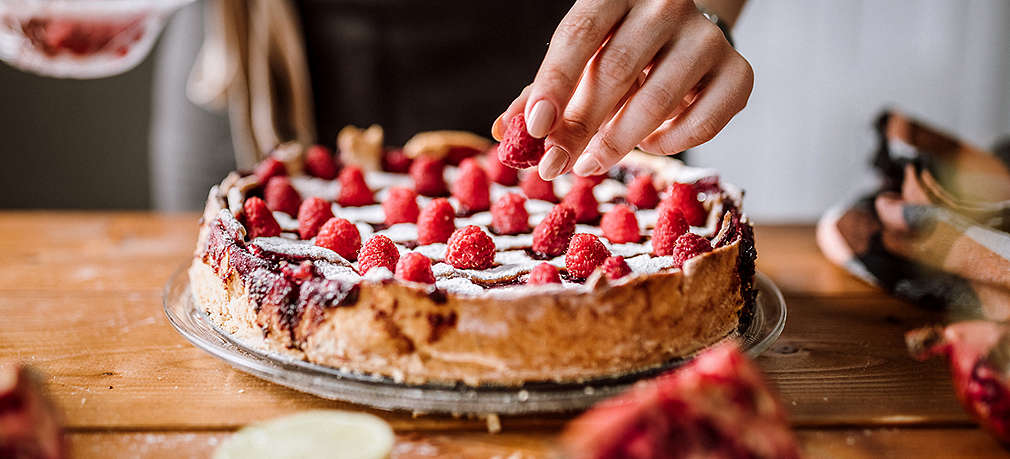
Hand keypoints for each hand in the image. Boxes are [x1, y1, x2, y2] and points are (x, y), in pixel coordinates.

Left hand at [492, 0, 752, 178]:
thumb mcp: (577, 64)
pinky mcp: (739, 72)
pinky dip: (670, 143)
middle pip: (617, 69)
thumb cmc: (617, 53)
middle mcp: (667, 4)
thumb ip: (542, 95)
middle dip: (581, 126)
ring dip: (620, 142)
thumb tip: (505, 133)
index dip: (554, 83)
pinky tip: (649, 145)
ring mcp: (706, 37)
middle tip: (554, 166)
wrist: (683, 40)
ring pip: (659, 99)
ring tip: (593, 163)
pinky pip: (704, 120)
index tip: (535, 128)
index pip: (579, 34)